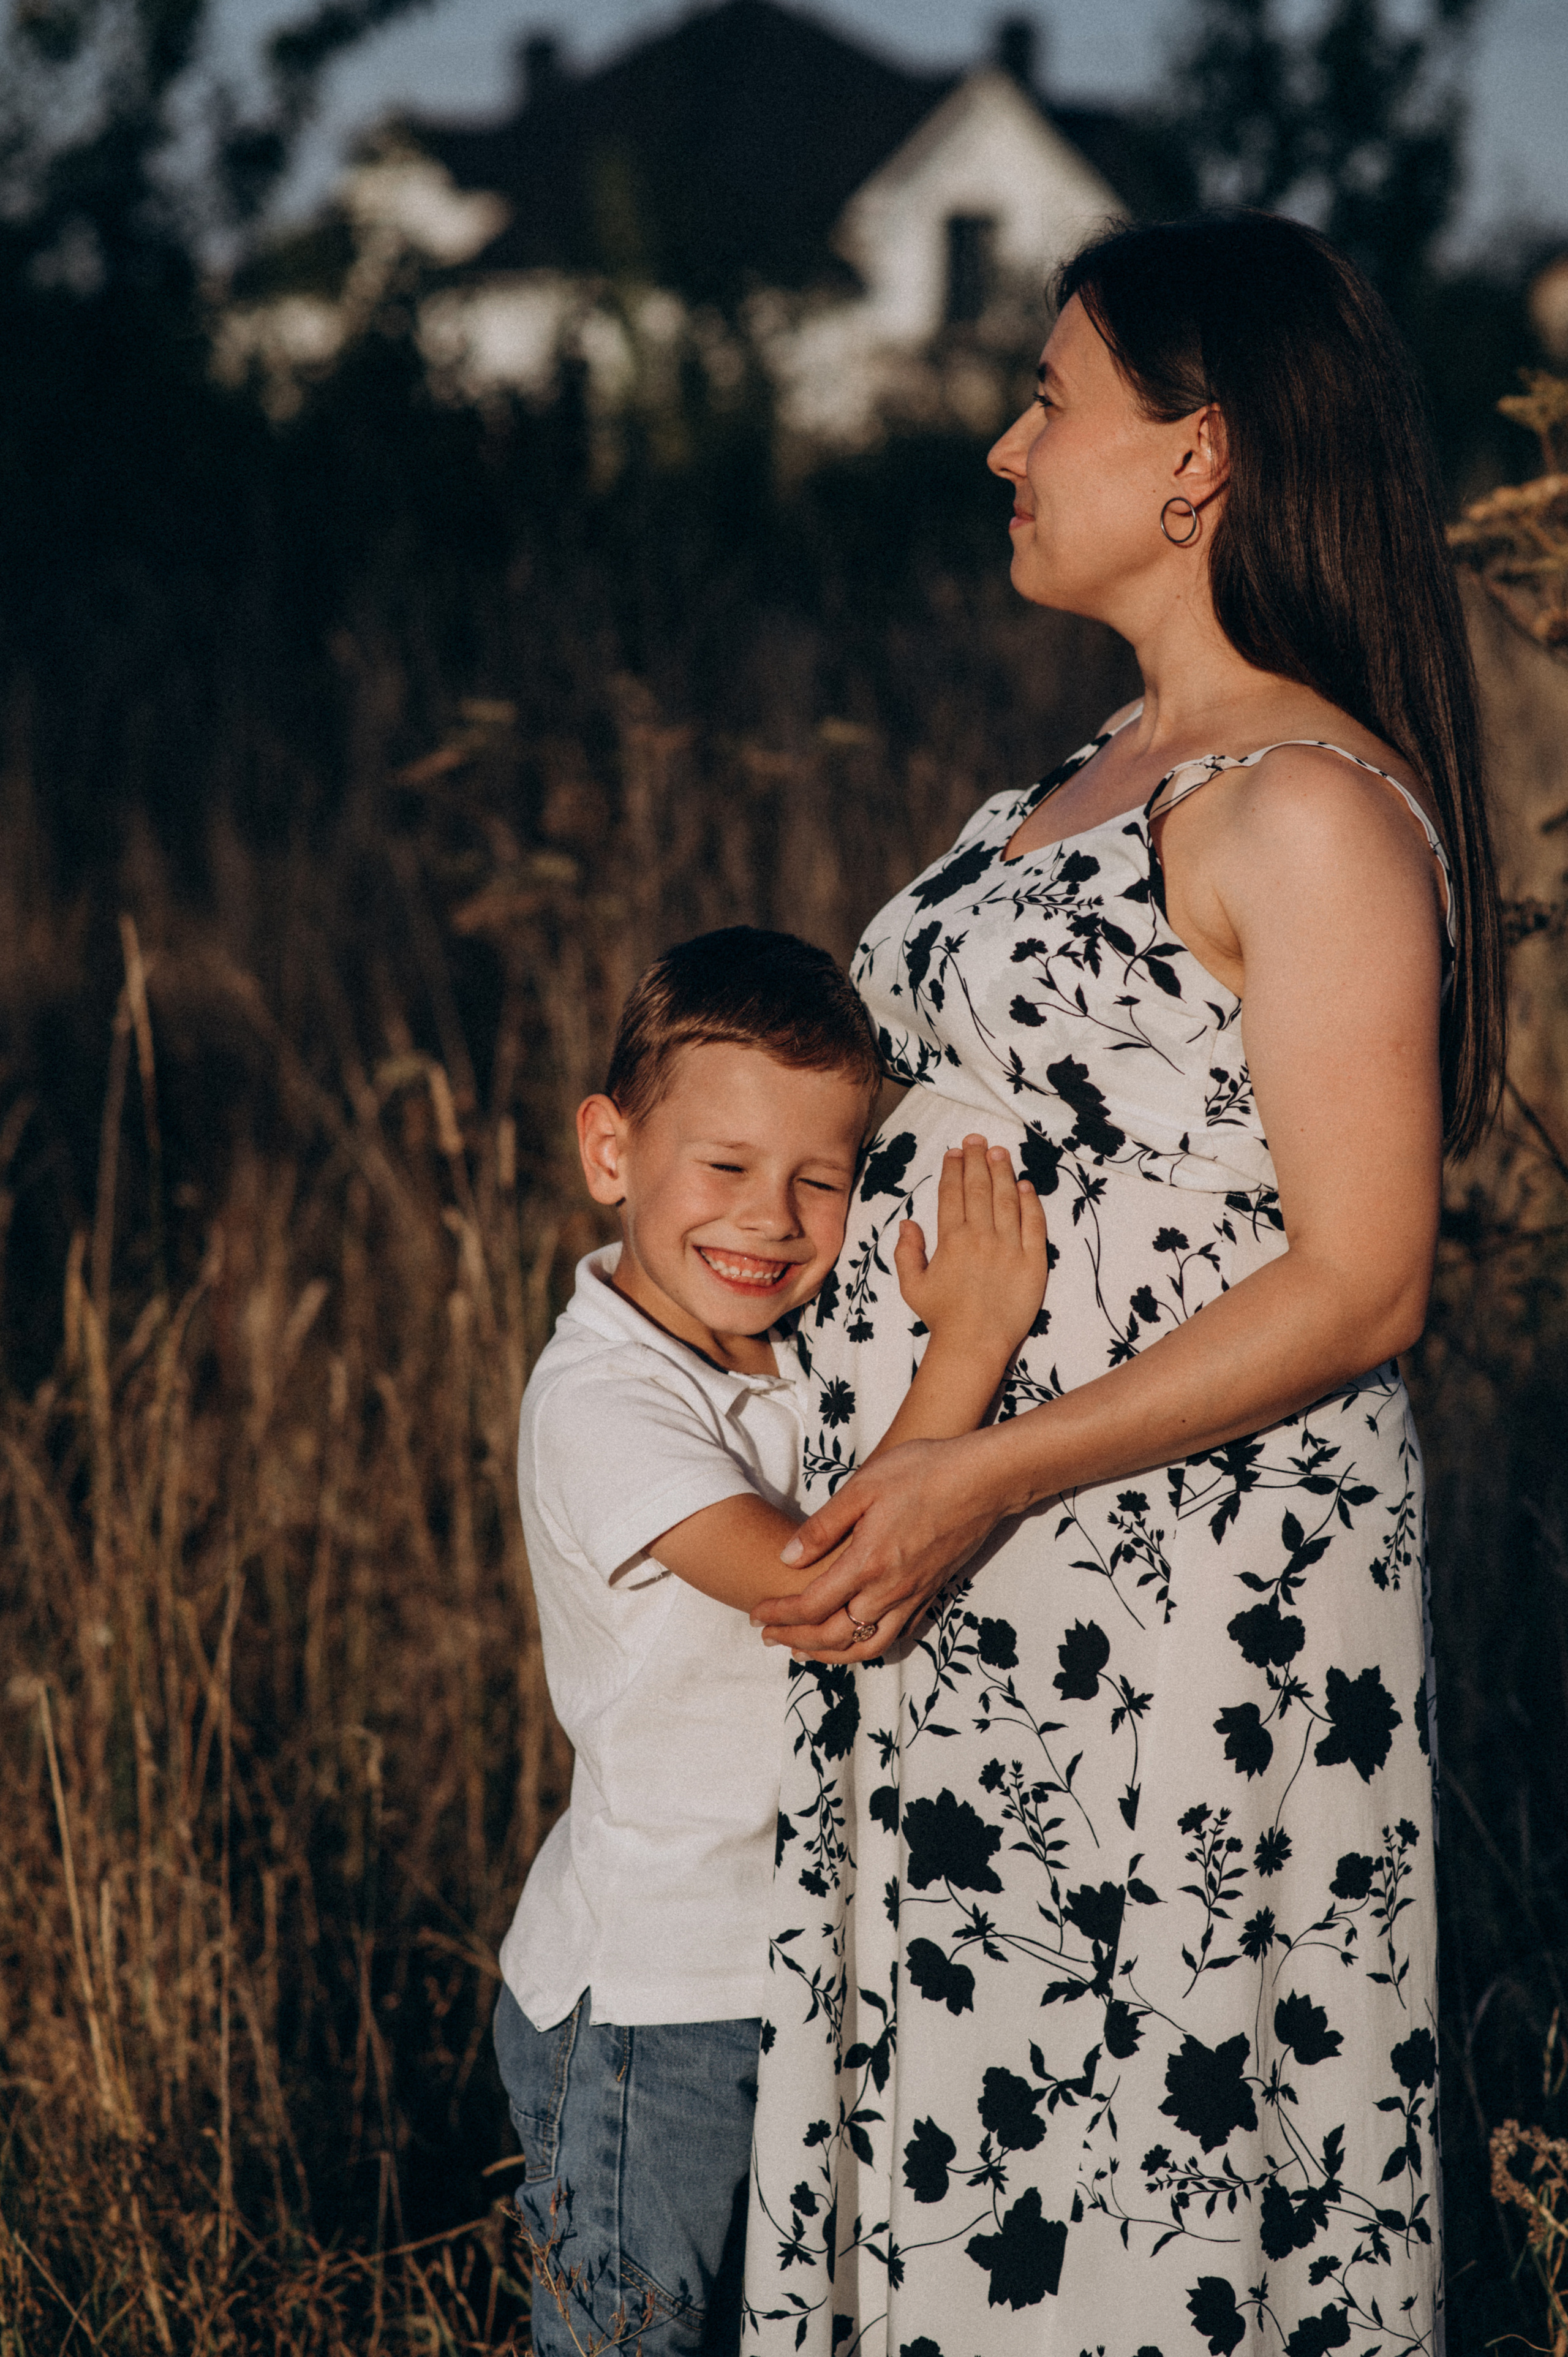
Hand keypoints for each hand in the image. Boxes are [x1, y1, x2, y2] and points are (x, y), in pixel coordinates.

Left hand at [749, 1430, 1012, 1660]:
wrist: (985, 1479)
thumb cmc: (924, 1471)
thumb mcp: (864, 1486)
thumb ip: (823, 1526)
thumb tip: (786, 1556)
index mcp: (867, 1562)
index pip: (812, 1606)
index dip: (779, 1615)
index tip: (756, 1615)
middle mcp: (890, 1589)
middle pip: (835, 1637)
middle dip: (796, 1642)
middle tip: (769, 1637)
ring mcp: (915, 1595)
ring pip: (868, 1647)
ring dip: (831, 1655)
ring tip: (805, 1650)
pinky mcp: (933, 1592)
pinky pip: (898, 1635)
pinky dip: (870, 1646)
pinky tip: (857, 1637)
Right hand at [894, 1135, 1045, 1359]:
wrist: (974, 1344)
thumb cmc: (942, 1317)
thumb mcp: (912, 1286)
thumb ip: (906, 1252)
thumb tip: (908, 1223)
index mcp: (951, 1240)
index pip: (951, 1195)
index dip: (953, 1170)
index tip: (954, 1152)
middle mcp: (980, 1237)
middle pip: (979, 1189)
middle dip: (976, 1159)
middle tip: (976, 1139)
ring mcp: (1009, 1248)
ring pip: (1007, 1199)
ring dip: (1002, 1172)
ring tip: (999, 1151)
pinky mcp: (1033, 1261)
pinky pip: (1034, 1225)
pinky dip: (1031, 1203)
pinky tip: (1026, 1186)